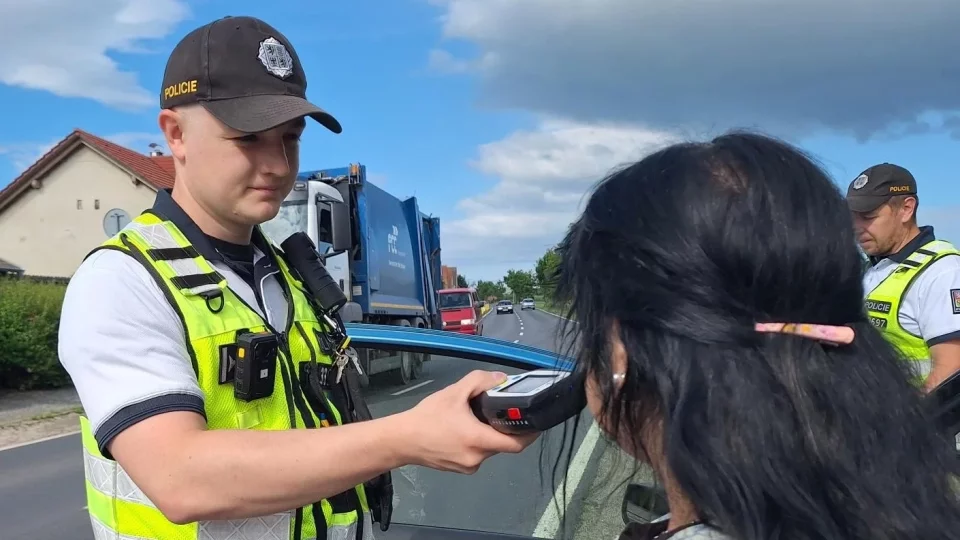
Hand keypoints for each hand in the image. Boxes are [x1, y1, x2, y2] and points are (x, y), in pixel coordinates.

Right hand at [398, 370, 540, 473]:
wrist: (402, 440)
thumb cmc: (428, 417)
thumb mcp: (455, 392)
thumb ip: (480, 382)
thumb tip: (501, 379)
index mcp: (479, 440)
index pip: (516, 444)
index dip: (530, 434)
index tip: (536, 421)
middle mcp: (477, 458)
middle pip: (503, 444)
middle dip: (504, 428)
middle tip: (501, 411)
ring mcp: (468, 467)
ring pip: (489, 449)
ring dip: (489, 435)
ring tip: (477, 418)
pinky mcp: (460, 469)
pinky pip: (477, 455)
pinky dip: (477, 443)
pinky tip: (464, 430)